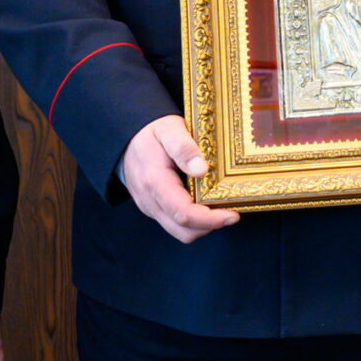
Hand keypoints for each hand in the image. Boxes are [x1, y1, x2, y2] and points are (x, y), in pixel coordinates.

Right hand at [123, 115, 240, 243]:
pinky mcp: (154, 209)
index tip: (232, 215)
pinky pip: (175, 223)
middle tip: (231, 214)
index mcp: (155, 183)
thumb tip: (201, 170)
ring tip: (220, 209)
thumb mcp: (168, 130)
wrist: (127, 138)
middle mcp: (150, 202)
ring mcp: (150, 208)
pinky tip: (205, 204)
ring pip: (179, 231)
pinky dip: (193, 221)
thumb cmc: (151, 133)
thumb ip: (184, 147)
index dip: (211, 220)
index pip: (184, 214)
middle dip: (210, 226)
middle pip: (183, 231)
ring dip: (202, 225)